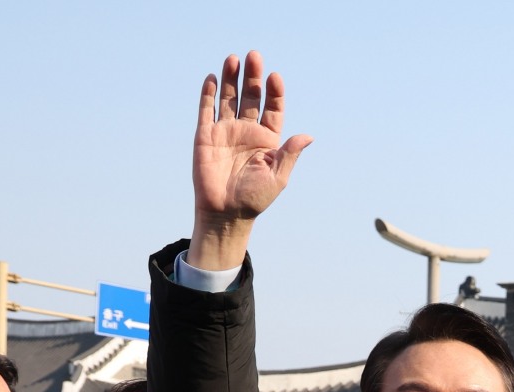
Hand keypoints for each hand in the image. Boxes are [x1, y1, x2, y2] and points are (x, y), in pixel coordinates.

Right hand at [189, 51, 312, 269]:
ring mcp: (225, 131)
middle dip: (252, 78)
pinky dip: (209, 94)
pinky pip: (206, 110)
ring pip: (229, 98)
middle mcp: (247, 131)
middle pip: (250, 97)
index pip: (273, 109)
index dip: (274, 93)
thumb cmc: (255, 198)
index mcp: (267, 140)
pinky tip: (214, 78)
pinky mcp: (205, 135)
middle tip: (254, 56)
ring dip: (232, 79)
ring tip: (234, 58)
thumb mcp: (278, 176)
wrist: (226, 212)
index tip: (275, 77)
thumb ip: (290, 154)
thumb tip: (308, 136)